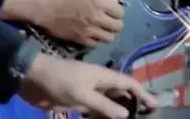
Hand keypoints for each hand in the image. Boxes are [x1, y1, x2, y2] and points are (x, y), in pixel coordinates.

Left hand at [19, 53, 157, 118]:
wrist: (34, 80)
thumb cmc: (61, 81)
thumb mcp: (83, 94)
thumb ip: (104, 105)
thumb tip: (126, 114)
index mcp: (103, 76)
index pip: (128, 83)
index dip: (142, 93)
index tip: (155, 106)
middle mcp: (99, 83)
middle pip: (121, 94)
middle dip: (133, 105)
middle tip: (145, 118)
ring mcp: (89, 92)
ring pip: (109, 104)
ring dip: (119, 113)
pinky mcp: (78, 101)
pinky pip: (96, 111)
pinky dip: (103, 117)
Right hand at [30, 0, 123, 46]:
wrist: (46, 7)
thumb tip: (111, 3)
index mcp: (98, 3)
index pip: (119, 12)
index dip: (118, 12)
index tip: (113, 11)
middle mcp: (97, 18)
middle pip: (117, 27)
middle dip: (116, 23)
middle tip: (110, 21)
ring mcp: (89, 31)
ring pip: (109, 38)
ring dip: (108, 33)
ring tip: (102, 29)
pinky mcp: (80, 40)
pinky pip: (96, 45)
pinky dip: (97, 40)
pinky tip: (92, 34)